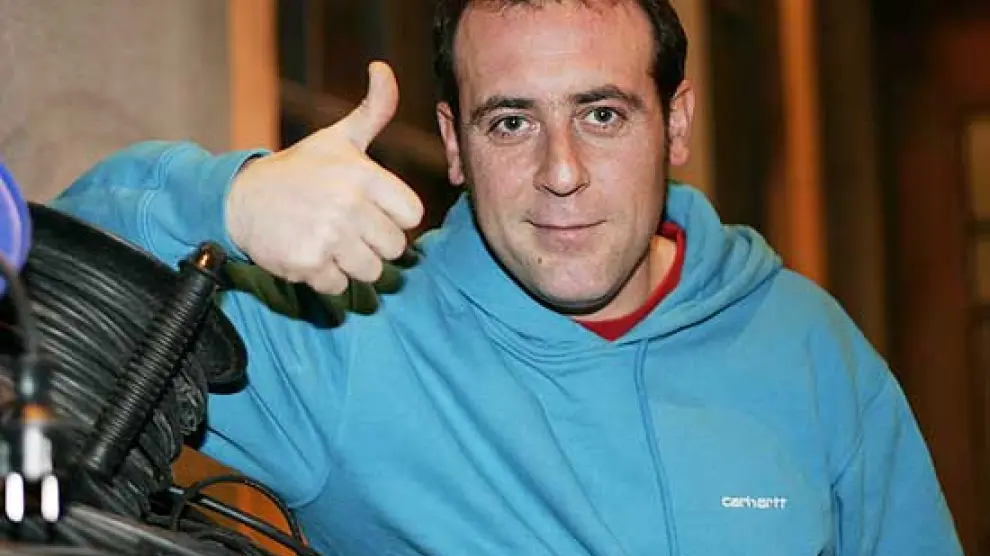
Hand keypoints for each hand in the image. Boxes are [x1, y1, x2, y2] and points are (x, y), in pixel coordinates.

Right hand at [225, 61, 423, 293]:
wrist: (240, 199)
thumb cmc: (298, 170)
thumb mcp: (337, 138)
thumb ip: (373, 110)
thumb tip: (383, 68)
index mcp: (363, 175)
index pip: (412, 215)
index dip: (394, 216)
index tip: (370, 208)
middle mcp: (348, 205)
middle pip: (394, 248)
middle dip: (373, 243)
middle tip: (346, 227)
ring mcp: (328, 236)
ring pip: (371, 271)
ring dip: (353, 263)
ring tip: (330, 241)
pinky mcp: (307, 264)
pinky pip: (340, 287)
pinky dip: (327, 278)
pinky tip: (311, 254)